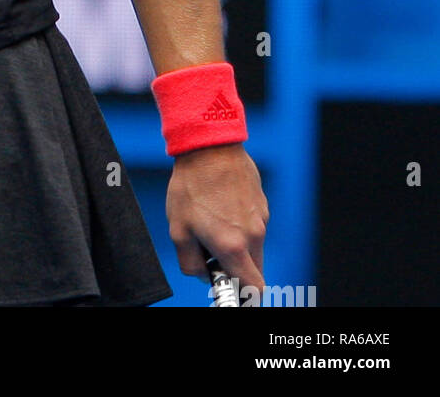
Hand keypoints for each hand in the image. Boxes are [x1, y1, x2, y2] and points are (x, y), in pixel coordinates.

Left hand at [166, 142, 268, 298]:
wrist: (208, 146)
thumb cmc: (191, 186)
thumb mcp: (178, 229)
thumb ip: (190, 263)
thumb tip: (202, 275)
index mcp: (233, 247)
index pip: (253, 289)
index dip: (242, 294)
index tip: (227, 286)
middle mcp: (253, 236)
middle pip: (254, 269)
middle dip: (236, 268)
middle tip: (212, 249)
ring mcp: (261, 219)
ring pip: (253, 246)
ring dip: (237, 243)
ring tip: (212, 218)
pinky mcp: (262, 204)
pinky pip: (253, 224)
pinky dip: (240, 223)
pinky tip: (221, 203)